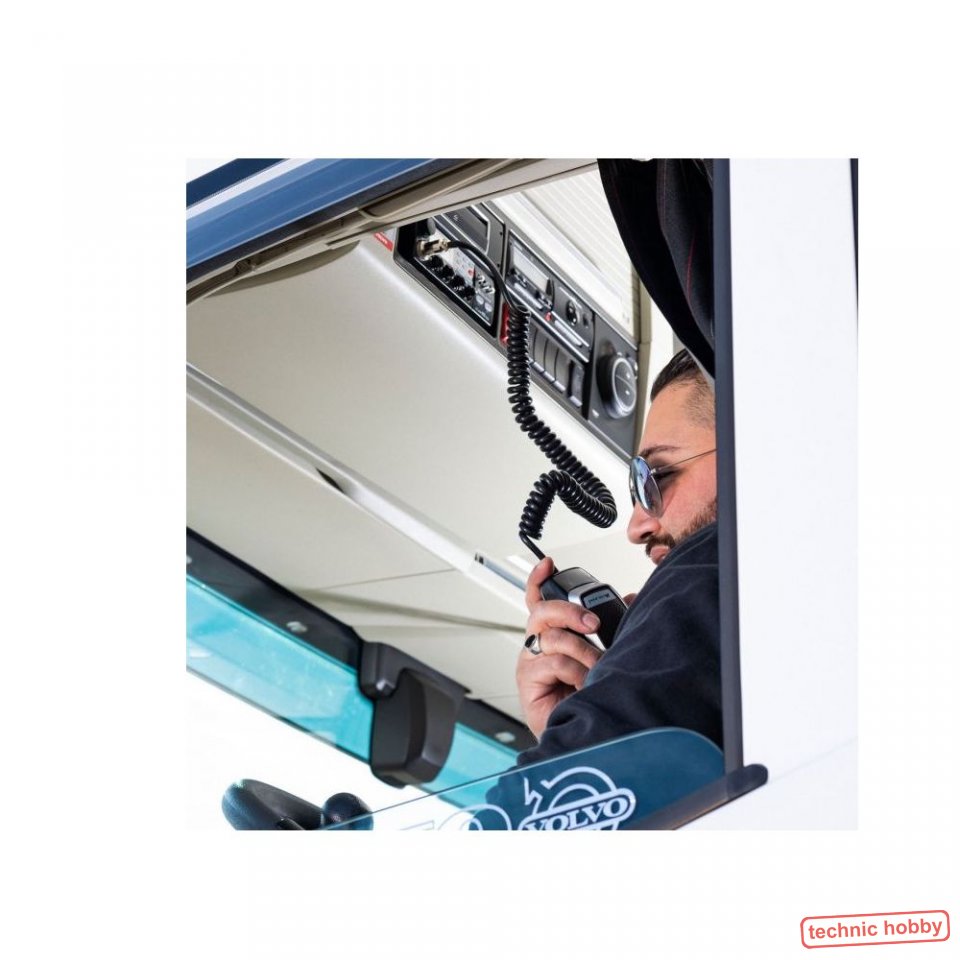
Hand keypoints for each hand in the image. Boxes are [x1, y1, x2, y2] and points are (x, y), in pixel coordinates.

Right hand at [517, 557, 604, 738]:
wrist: (584, 735)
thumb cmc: (588, 696)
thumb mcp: (603, 655)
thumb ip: (612, 628)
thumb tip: (632, 600)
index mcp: (552, 634)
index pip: (538, 600)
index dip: (539, 580)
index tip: (548, 564)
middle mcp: (538, 645)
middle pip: (542, 612)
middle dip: (569, 610)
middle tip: (592, 623)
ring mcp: (531, 662)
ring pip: (554, 638)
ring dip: (584, 651)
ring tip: (597, 668)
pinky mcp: (528, 679)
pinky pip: (555, 662)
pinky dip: (576, 672)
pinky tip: (583, 685)